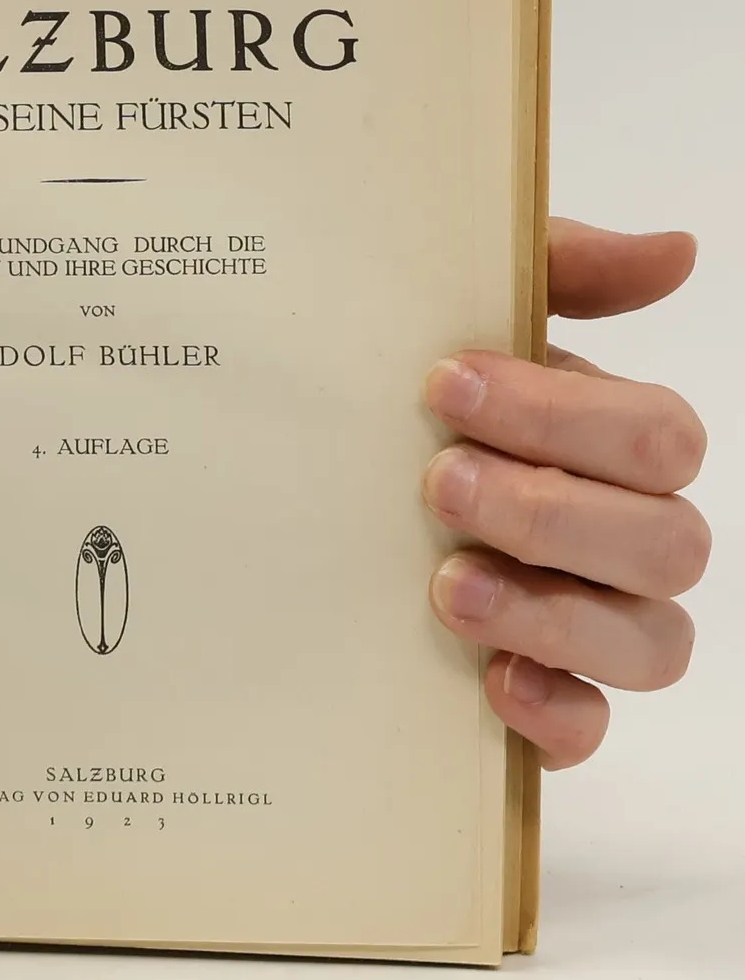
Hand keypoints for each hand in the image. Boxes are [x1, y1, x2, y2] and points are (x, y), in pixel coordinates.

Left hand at [421, 219, 705, 768]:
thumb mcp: (460, 315)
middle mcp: (624, 540)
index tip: (446, 382)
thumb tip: (676, 249)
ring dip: (556, 614)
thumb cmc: (409, 402)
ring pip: (653, 642)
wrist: (301, 497)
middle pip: (669, 543)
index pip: (656, 437)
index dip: (564, 414)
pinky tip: (492, 683)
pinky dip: (556, 711)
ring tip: (447, 585)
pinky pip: (591, 729)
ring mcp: (592, 626)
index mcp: (613, 447)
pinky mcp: (543, 700)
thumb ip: (557, 272)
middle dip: (551, 511)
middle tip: (436, 481)